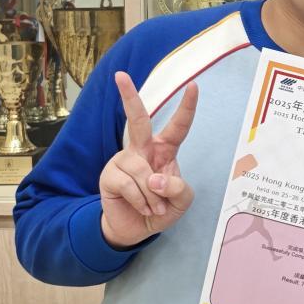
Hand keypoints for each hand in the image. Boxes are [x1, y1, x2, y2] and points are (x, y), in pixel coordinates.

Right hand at [99, 71, 199, 248]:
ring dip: (153, 195)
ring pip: (142, 170)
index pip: (178, 126)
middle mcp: (142, 149)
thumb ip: (178, 189)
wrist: (136, 229)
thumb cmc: (161, 208)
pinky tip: (141, 207)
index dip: (187, 107)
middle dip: (129, 96)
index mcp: (164, 150)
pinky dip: (141, 201)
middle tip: (120, 75)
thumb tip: (155, 178)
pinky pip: (129, 184)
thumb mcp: (181, 201)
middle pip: (137, 120)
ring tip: (154, 206)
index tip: (194, 85)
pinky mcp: (109, 175)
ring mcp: (123, 160)